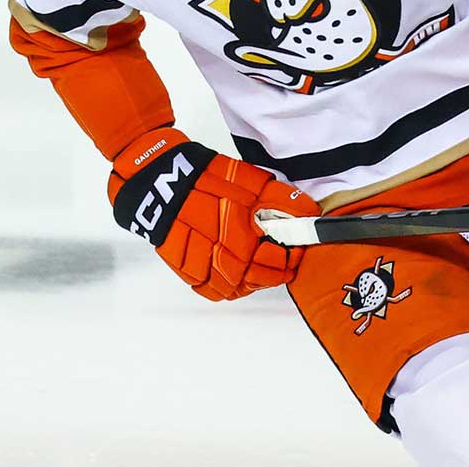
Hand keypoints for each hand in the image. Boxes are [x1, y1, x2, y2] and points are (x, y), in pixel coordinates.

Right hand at [109, 128, 319, 300]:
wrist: (160, 182)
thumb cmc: (204, 178)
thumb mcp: (248, 180)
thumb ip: (280, 198)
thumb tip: (308, 212)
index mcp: (240, 231)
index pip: (277, 259)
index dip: (291, 258)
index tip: (296, 252)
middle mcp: (220, 253)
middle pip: (258, 278)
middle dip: (275, 273)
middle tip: (283, 264)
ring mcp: (201, 264)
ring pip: (235, 288)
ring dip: (252, 283)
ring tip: (260, 271)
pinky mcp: (185, 269)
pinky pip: (210, 290)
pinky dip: (226, 288)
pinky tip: (234, 278)